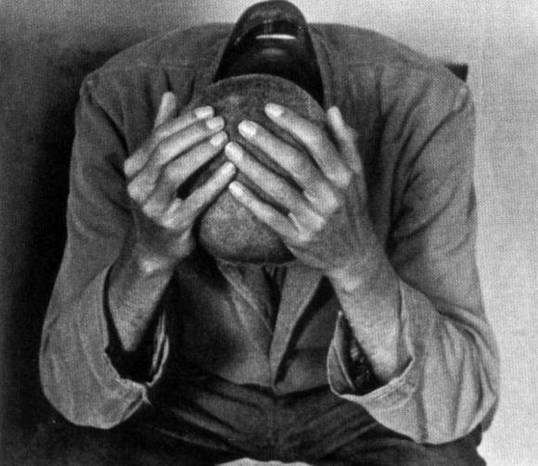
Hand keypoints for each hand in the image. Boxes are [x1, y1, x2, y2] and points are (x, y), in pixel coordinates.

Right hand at [123, 92, 235, 271]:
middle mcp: (137, 185)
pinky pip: (195, 200)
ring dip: (201, 152)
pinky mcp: (171, 225)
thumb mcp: (156, 168)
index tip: (210, 109)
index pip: (158, 136)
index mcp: (133, 168)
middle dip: (194, 133)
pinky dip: (213, 182)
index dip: (184, 121)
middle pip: (165, 150)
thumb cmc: (161, 202)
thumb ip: (161, 132)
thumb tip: (170, 94)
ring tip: (225, 139)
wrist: (155, 249)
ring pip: (175, 171)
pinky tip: (231, 169)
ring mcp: (151, 206)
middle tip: (221, 121)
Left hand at [225, 104, 376, 277]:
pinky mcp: (298, 237)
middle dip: (267, 141)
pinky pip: (270, 217)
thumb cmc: (351, 208)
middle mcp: (330, 196)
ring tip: (230, 149)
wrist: (354, 255)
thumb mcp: (356, 176)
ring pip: (279, 188)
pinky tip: (233, 186)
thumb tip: (333, 110)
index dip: (293, 122)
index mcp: (344, 176)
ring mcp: (314, 218)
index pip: (318, 141)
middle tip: (242, 125)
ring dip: (252, 167)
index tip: (269, 107)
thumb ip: (345, 143)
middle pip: (295, 162)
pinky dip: (251, 201)